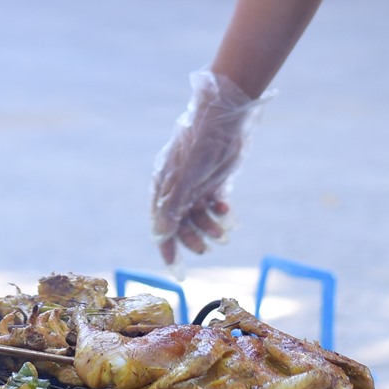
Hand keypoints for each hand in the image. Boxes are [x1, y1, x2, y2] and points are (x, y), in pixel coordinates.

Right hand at [151, 69, 271, 264]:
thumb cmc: (198, 145)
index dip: (167, 249)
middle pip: (182, 225)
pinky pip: (216, 206)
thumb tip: (160, 236)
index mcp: (163, 189)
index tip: (177, 270)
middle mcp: (178, 189)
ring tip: (224, 233)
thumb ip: (172, 208)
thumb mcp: (184, 180)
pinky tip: (228, 214)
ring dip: (210, 228)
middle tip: (207, 248)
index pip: (161, 226)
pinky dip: (221, 214)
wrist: (223, 117)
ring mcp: (196, 185)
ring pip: (200, 217)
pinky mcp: (214, 180)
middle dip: (193, 238)